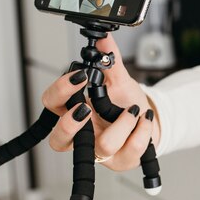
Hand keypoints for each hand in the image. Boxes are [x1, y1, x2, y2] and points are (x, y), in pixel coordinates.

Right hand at [42, 33, 160, 170]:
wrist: (149, 119)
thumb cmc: (125, 102)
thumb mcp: (118, 78)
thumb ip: (109, 59)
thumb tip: (103, 38)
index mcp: (74, 111)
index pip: (51, 103)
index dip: (60, 91)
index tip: (79, 77)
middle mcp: (83, 134)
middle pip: (58, 140)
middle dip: (69, 124)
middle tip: (86, 107)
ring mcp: (101, 151)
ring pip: (102, 146)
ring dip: (122, 124)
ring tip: (134, 110)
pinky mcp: (122, 160)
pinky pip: (131, 150)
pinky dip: (142, 131)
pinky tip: (145, 118)